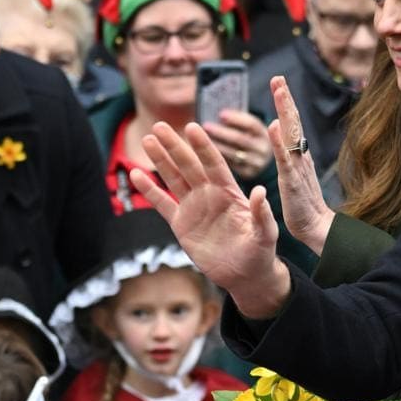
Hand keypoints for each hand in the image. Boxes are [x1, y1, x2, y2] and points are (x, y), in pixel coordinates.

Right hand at [130, 121, 291, 317]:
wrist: (245, 275)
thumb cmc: (260, 252)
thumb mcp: (265, 234)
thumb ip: (261, 214)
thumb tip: (260, 192)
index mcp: (230, 192)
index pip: (214, 164)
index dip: (203, 147)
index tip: (192, 127)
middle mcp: (210, 195)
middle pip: (189, 165)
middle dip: (175, 146)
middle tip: (160, 125)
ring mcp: (194, 207)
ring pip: (174, 178)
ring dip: (161, 160)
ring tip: (148, 140)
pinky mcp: (181, 224)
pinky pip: (162, 203)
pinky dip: (149, 190)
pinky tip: (136, 174)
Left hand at [205, 109, 273, 180]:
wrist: (259, 163)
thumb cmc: (247, 137)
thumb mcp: (247, 128)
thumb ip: (236, 121)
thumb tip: (218, 115)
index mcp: (263, 133)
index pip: (251, 124)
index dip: (236, 119)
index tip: (221, 114)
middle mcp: (262, 149)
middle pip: (241, 139)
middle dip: (222, 132)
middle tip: (204, 126)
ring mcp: (256, 163)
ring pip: (234, 154)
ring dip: (216, 146)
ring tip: (197, 140)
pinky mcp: (248, 174)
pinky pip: (231, 166)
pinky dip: (217, 159)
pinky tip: (204, 154)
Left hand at [268, 76, 335, 254]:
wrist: (316, 228)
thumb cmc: (303, 205)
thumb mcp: (295, 175)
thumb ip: (291, 157)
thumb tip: (285, 139)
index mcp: (299, 155)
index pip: (292, 124)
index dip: (286, 102)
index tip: (279, 82)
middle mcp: (301, 156)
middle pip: (293, 122)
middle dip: (285, 98)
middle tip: (278, 77)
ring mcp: (297, 166)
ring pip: (291, 133)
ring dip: (284, 109)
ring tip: (278, 89)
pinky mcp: (292, 180)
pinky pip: (285, 157)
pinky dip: (278, 140)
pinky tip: (274, 125)